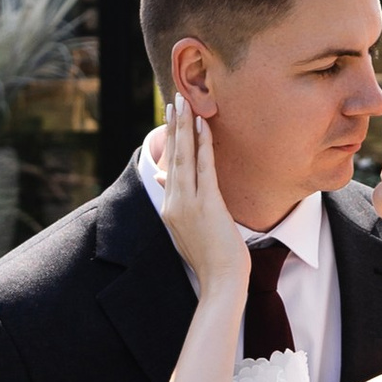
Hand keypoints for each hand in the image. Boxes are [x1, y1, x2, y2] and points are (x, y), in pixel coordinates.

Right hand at [152, 91, 249, 303]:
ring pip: (184, 158)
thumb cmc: (209, 256)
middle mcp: (174, 203)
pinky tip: (203, 127)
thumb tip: (160, 177)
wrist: (221, 281)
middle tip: (174, 100)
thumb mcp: (186, 228)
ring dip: (185, 128)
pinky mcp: (207, 204)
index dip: (170, 140)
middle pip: (173, 157)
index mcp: (169, 208)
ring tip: (185, 104)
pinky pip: (204, 168)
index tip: (171, 117)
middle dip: (174, 126)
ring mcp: (188, 204)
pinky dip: (203, 145)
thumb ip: (174, 201)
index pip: (169, 166)